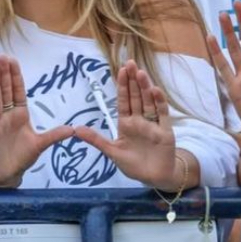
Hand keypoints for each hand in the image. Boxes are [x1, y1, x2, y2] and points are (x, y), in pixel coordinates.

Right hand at [0, 55, 72, 187]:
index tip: (13, 61)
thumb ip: (54, 136)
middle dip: (4, 75)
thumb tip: (72, 129)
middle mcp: (7, 116)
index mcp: (20, 114)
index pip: (18, 91)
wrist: (6, 174)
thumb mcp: (40, 145)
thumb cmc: (22, 156)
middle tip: (2, 57)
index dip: (16, 76)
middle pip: (6, 92)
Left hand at [74, 61, 184, 189]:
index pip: (124, 100)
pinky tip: (155, 90)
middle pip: (136, 96)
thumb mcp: (112, 152)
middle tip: (130, 63)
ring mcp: (153, 123)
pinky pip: (162, 114)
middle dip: (133, 80)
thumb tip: (75, 129)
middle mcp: (140, 119)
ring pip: (148, 101)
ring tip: (140, 73)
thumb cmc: (133, 165)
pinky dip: (159, 102)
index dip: (123, 86)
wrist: (153, 178)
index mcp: (127, 123)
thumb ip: (96, 139)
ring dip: (145, 87)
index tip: (121, 70)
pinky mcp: (165, 130)